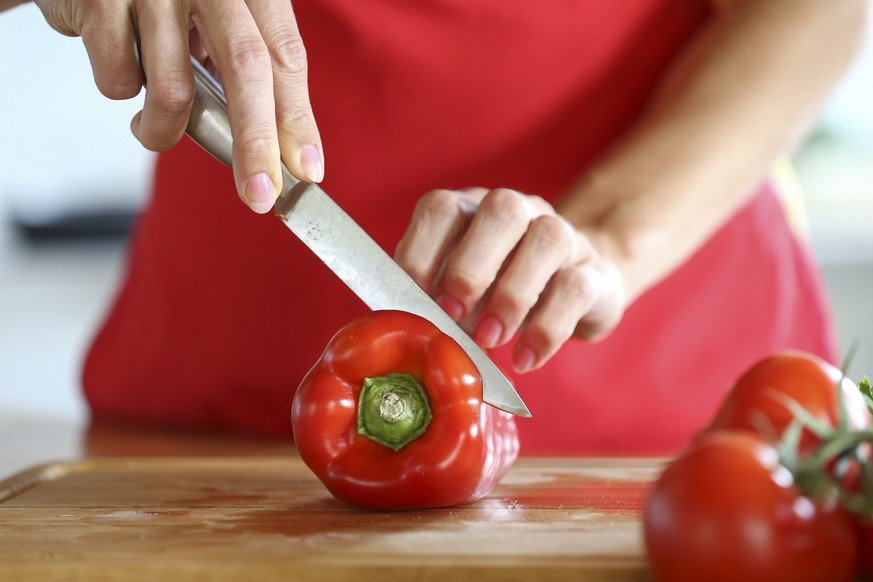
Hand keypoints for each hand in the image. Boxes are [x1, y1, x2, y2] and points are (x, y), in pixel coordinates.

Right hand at [33, 0, 322, 212]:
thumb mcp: (220, 16)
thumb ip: (243, 67)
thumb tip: (273, 146)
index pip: (285, 56)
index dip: (298, 119)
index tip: (307, 168)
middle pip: (246, 69)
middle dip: (256, 143)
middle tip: (259, 194)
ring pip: (173, 91)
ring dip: (164, 130)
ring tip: (153, 125)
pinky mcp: (100, 0)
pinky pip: (118, 78)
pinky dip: (119, 87)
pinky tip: (119, 59)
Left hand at [395, 188, 624, 372]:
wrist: (574, 293)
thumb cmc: (498, 294)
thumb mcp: (459, 293)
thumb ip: (432, 299)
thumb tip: (405, 327)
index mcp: (473, 211)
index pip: (443, 207)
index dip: (421, 251)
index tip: (412, 298)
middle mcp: (521, 211)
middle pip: (502, 209)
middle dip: (470, 266)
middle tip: (452, 315)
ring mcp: (565, 236)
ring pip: (548, 238)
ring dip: (512, 295)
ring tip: (489, 340)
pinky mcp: (596, 273)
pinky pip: (576, 288)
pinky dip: (546, 329)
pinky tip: (524, 359)